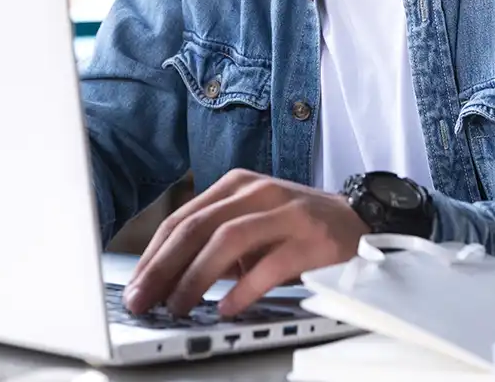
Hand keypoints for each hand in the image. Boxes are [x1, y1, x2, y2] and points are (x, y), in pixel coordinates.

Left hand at [123, 169, 368, 317]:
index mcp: (238, 185)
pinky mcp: (311, 238)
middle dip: (164, 267)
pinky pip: (270, 264)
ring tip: (179, 306)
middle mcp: (258, 192)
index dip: (155, 253)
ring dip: (196, 276)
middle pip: (198, 226)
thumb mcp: (252, 222)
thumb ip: (216, 241)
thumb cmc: (296, 227)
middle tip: (143, 300)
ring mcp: (286, 212)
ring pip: (228, 239)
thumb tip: (167, 280)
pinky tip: (228, 308)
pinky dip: (244, 288)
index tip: (135, 286)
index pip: (184, 218)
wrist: (359, 219)